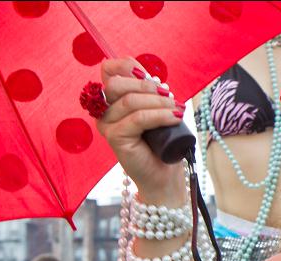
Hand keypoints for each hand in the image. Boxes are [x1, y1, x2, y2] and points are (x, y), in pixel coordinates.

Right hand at [97, 58, 186, 202]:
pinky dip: (159, 115)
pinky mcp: (114, 138)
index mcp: (112, 99)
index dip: (129, 66)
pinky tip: (175, 117)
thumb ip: (151, 91)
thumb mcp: (158, 108)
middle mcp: (104, 111)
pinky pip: (137, 118)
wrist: (164, 173)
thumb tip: (153, 77)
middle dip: (146, 85)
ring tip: (177, 110)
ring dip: (158, 102)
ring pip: (129, 101)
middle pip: (115, 83)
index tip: (152, 78)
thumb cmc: (162, 141)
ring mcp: (107, 125)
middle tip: (169, 97)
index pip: (109, 69)